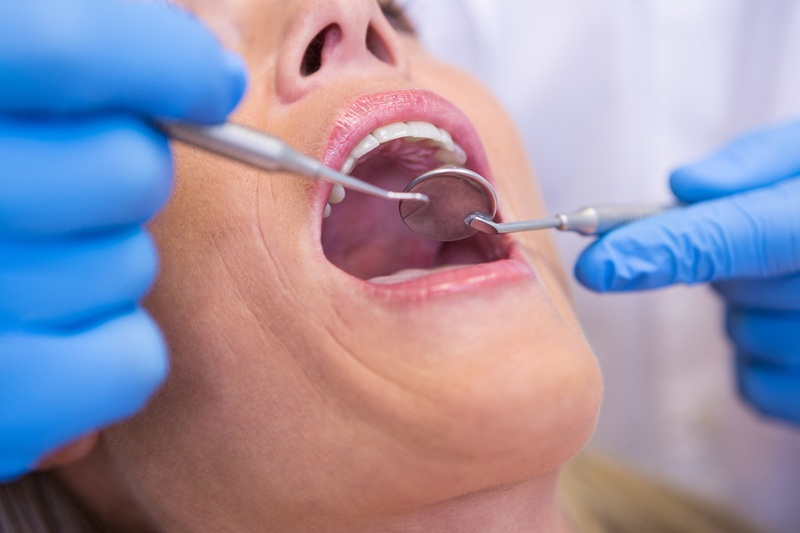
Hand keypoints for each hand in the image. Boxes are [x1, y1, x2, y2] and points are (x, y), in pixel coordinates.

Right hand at [0, 0, 245, 479]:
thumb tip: (217, 71)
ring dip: (118, 262)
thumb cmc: (2, 167)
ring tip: (52, 260)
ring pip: (130, 269)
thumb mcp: (9, 88)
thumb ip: (83, 54)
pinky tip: (72, 331)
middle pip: (127, 173)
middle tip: (97, 178)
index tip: (214, 82)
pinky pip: (127, 364)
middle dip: (140, 174)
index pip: (64, 46)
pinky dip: (123, 351)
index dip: (165, 60)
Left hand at [575, 121, 799, 423]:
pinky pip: (757, 387)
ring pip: (742, 336)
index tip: (600, 265)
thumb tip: (687, 187)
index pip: (738, 234)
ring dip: (751, 310)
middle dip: (732, 264)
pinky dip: (761, 360)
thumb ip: (761, 160)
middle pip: (733, 288)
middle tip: (783, 239)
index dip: (664, 249)